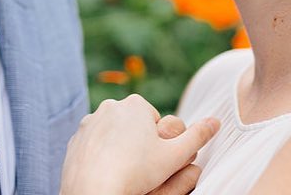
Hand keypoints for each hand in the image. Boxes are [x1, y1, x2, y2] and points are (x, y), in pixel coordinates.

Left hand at [59, 94, 219, 194]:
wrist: (94, 193)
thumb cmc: (136, 173)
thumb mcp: (175, 155)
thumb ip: (198, 135)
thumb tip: (216, 121)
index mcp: (135, 104)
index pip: (154, 122)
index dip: (158, 143)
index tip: (154, 160)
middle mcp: (110, 107)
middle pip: (133, 126)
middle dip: (138, 143)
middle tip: (141, 168)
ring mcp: (88, 123)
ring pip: (113, 135)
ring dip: (119, 149)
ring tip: (123, 172)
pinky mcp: (74, 141)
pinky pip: (93, 146)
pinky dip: (100, 157)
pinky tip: (106, 173)